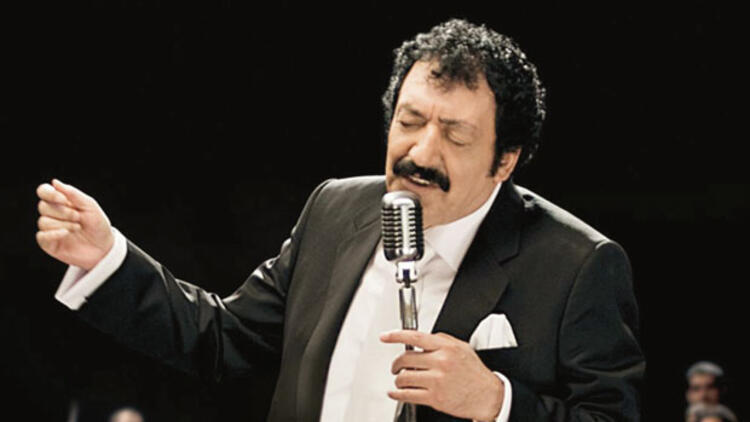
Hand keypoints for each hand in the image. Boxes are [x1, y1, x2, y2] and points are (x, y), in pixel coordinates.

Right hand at [36, 179, 113, 270]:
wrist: (104, 247)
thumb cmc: (98, 225)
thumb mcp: (90, 206)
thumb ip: (73, 194)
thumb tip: (54, 182)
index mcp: (61, 202)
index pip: (44, 192)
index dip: (50, 194)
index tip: (64, 200)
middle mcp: (53, 214)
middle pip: (43, 206)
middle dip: (62, 211)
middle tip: (78, 217)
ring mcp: (49, 229)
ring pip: (43, 221)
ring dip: (63, 224)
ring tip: (78, 227)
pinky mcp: (49, 243)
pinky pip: (41, 236)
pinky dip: (53, 234)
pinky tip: (66, 234)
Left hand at [380, 330, 503, 420]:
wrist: (488, 396)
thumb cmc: (475, 373)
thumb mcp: (462, 348)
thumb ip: (442, 340)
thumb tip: (423, 338)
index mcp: (446, 348)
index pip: (415, 337)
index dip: (396, 336)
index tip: (385, 337)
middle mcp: (441, 362)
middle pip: (405, 359)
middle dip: (396, 364)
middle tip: (395, 367)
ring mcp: (437, 381)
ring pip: (404, 377)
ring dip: (398, 379)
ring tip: (401, 380)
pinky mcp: (435, 398)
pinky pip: (407, 395)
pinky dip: (397, 394)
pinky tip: (396, 392)